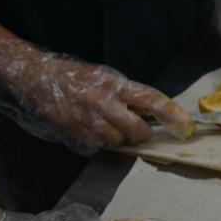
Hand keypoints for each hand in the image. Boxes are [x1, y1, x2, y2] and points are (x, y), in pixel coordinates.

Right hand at [0, 38, 195, 151]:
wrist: (37, 76)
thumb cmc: (75, 76)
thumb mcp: (104, 77)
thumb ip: (127, 94)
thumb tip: (152, 111)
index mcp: (113, 83)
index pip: (148, 99)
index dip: (169, 113)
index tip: (184, 124)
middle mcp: (101, 99)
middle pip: (134, 128)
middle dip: (142, 135)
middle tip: (141, 133)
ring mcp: (86, 117)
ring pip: (117, 140)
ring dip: (120, 138)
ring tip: (112, 127)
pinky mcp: (75, 131)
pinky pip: (99, 144)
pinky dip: (102, 141)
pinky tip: (94, 129)